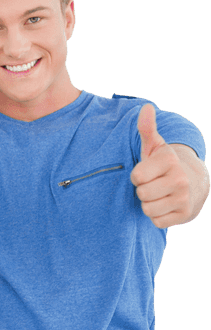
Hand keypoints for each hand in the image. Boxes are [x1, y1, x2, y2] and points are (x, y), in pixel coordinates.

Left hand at [131, 104, 192, 227]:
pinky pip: (157, 221)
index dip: (137, 176)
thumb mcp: (154, 146)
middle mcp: (180, 179)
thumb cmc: (164, 165)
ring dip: (148, 204)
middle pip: (142, 194)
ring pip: (148, 209)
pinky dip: (157, 216)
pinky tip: (165, 206)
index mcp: (170, 161)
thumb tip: (145, 108)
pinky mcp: (184, 214)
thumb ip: (147, 129)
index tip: (146, 172)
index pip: (136, 177)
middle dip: (143, 191)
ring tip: (158, 195)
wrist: (193, 184)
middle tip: (153, 185)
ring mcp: (184, 198)